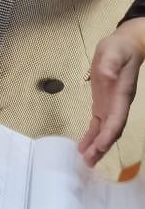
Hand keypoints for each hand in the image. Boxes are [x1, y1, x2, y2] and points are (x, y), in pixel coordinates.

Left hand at [79, 18, 144, 166]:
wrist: (125, 46)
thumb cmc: (119, 48)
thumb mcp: (112, 51)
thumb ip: (109, 63)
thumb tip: (107, 74)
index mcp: (121, 94)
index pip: (116, 118)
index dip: (109, 133)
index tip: (100, 146)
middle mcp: (118, 104)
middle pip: (111, 130)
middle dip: (101, 146)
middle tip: (89, 161)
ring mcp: (111, 106)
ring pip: (105, 131)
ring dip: (96, 146)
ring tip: (86, 161)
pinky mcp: (103, 104)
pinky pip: (98, 124)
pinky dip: (91, 136)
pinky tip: (84, 147)